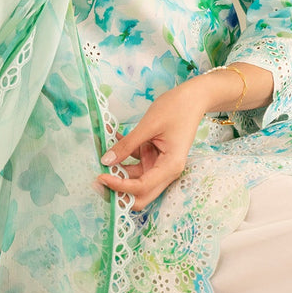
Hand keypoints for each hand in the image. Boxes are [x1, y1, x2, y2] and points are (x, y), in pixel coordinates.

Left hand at [96, 79, 211, 210]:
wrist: (192, 98)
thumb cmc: (176, 109)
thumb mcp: (148, 125)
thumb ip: (127, 144)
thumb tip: (106, 161)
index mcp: (170, 166)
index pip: (141, 187)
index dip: (120, 186)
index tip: (101, 177)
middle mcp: (166, 171)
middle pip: (140, 194)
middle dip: (120, 192)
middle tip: (98, 181)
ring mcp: (159, 165)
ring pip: (135, 180)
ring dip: (118, 172)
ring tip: (101, 154)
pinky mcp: (154, 156)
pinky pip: (135, 163)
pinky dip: (123, 156)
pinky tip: (113, 139)